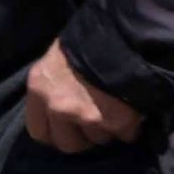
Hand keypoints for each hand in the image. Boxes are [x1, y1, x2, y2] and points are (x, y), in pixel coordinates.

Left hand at [18, 45, 147, 152]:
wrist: (126, 28)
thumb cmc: (90, 35)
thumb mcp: (61, 56)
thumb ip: (57, 84)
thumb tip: (62, 106)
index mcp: (40, 88)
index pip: (39, 132)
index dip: (56, 132)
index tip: (68, 127)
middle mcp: (58, 107)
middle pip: (68, 144)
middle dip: (84, 136)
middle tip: (96, 120)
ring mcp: (87, 116)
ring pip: (98, 139)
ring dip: (108, 129)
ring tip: (117, 108)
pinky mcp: (116, 121)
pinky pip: (125, 135)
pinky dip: (131, 127)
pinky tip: (134, 110)